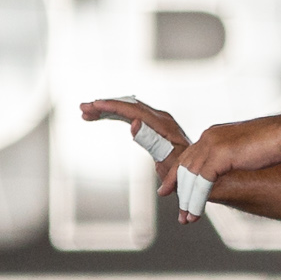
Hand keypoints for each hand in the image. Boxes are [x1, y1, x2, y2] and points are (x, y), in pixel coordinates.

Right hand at [78, 96, 194, 195]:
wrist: (198, 174)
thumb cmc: (185, 172)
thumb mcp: (168, 160)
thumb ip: (151, 142)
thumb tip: (133, 123)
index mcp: (164, 125)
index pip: (134, 110)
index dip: (113, 106)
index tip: (94, 105)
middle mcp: (161, 118)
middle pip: (128, 105)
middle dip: (105, 105)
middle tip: (83, 108)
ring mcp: (157, 121)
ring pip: (127, 109)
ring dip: (106, 109)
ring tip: (85, 112)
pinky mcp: (153, 126)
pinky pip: (130, 115)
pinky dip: (114, 115)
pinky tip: (100, 117)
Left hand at [167, 115, 280, 221]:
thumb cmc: (272, 142)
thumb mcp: (243, 150)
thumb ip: (229, 158)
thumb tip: (225, 171)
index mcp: (212, 135)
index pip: (188, 157)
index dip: (177, 176)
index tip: (170, 190)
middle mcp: (208, 137)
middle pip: (185, 168)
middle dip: (179, 192)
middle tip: (180, 213)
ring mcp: (212, 145)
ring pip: (191, 177)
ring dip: (187, 200)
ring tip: (186, 218)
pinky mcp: (220, 155)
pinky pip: (202, 182)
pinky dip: (197, 200)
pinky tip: (196, 213)